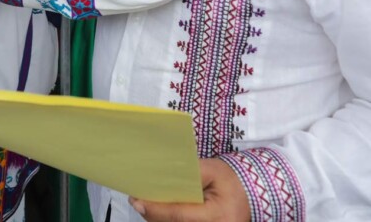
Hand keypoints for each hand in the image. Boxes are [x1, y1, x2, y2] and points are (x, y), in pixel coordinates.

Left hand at [129, 158, 249, 221]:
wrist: (250, 194)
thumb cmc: (230, 180)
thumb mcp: (211, 170)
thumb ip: (187, 173)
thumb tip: (160, 176)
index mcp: (217, 216)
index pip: (179, 215)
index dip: (156, 209)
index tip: (137, 201)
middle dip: (153, 215)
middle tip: (137, 201)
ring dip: (158, 219)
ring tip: (145, 205)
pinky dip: (168, 221)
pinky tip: (158, 211)